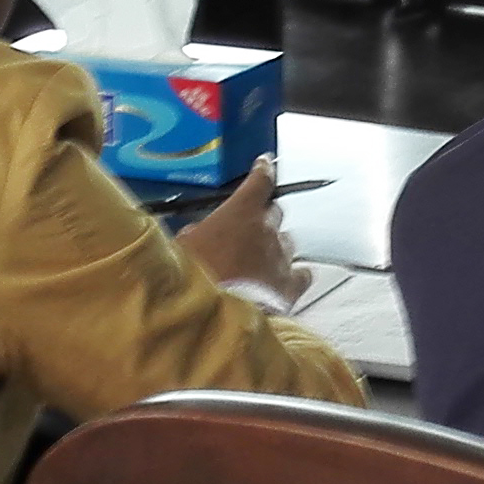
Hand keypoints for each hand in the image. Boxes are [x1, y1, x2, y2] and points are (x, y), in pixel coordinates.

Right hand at [176, 160, 310, 307]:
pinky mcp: (290, 286)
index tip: (265, 164)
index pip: (260, 181)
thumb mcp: (181, 247)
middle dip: (262, 219)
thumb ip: (196, 233)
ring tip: (258, 263)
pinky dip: (293, 275)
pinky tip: (283, 281)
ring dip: (274, 248)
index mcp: (241, 212)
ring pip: (287, 243)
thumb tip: (199, 234)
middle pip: (274, 213)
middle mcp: (267, 230)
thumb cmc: (191, 279)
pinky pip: (301, 274)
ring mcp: (282, 258)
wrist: (209, 318)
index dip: (263, 171)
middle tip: (246, 233)